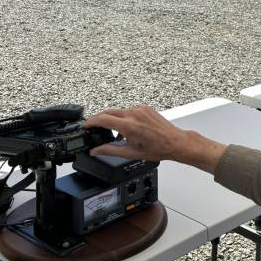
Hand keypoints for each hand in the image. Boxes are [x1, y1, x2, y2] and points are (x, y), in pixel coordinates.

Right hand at [83, 105, 224, 170]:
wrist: (175, 142)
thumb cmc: (158, 149)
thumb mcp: (131, 153)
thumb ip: (110, 150)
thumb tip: (95, 151)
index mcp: (129, 126)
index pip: (102, 119)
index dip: (91, 122)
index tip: (85, 126)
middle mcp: (134, 114)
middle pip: (108, 112)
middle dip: (99, 120)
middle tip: (95, 128)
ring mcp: (141, 109)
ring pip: (119, 111)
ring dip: (114, 120)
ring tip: (117, 135)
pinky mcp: (146, 108)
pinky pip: (130, 111)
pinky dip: (125, 118)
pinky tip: (128, 130)